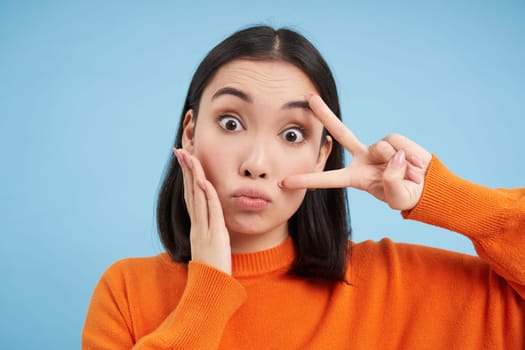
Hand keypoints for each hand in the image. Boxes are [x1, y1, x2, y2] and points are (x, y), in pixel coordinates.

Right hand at [173, 148, 231, 274]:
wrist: (209, 292)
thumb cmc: (211, 273)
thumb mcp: (209, 250)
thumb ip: (208, 235)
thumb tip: (210, 226)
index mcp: (197, 227)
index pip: (191, 197)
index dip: (188, 178)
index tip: (184, 161)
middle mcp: (197, 226)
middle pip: (190, 193)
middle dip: (186, 170)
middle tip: (179, 150)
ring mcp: (204, 230)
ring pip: (198, 198)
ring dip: (194, 176)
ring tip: (189, 157)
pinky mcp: (215, 236)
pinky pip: (211, 213)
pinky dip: (208, 196)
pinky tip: (204, 182)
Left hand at [282, 94, 431, 210]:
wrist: (426, 186)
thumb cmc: (407, 195)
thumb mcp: (398, 198)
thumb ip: (391, 181)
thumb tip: (391, 154)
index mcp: (355, 178)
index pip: (327, 179)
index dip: (307, 179)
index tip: (284, 181)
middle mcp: (362, 159)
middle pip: (340, 132)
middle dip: (324, 114)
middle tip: (307, 96)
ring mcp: (377, 148)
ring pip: (382, 149)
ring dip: (399, 165)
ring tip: (408, 175)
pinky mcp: (393, 140)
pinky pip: (398, 145)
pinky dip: (408, 157)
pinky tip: (412, 164)